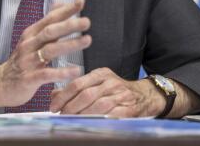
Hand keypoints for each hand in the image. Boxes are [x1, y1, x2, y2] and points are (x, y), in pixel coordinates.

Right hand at [0, 0, 91, 112]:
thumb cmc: (20, 61)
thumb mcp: (31, 39)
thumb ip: (47, 23)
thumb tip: (60, 3)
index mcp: (31, 34)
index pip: (50, 19)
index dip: (65, 10)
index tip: (81, 2)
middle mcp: (29, 45)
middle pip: (50, 32)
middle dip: (69, 25)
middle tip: (86, 21)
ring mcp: (28, 61)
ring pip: (50, 50)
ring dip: (69, 44)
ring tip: (87, 40)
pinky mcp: (29, 78)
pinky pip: (46, 74)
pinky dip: (62, 72)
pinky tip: (76, 70)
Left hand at [50, 67, 164, 116]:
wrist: (145, 95)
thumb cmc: (116, 90)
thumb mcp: (97, 84)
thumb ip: (76, 88)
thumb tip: (54, 95)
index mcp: (100, 74)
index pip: (77, 83)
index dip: (63, 96)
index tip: (53, 106)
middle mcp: (110, 83)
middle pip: (86, 95)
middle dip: (70, 107)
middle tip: (61, 116)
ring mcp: (121, 95)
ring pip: (97, 106)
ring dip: (82, 115)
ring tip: (72, 121)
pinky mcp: (130, 109)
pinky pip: (112, 116)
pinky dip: (99, 121)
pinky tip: (91, 124)